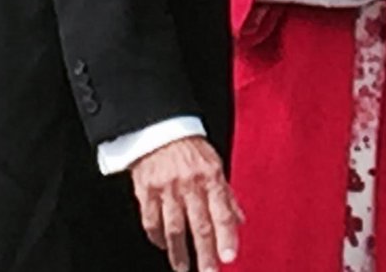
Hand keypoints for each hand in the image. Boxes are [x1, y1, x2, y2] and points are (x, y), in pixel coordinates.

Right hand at [130, 136, 243, 271]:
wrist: (160, 128)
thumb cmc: (191, 147)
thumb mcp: (215, 164)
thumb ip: (227, 194)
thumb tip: (240, 220)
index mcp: (211, 176)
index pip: (222, 213)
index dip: (226, 237)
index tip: (229, 257)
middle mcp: (190, 184)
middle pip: (199, 226)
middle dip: (206, 253)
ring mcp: (167, 189)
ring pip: (174, 228)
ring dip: (179, 253)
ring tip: (184, 268)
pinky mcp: (146, 191)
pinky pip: (151, 221)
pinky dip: (157, 237)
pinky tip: (164, 246)